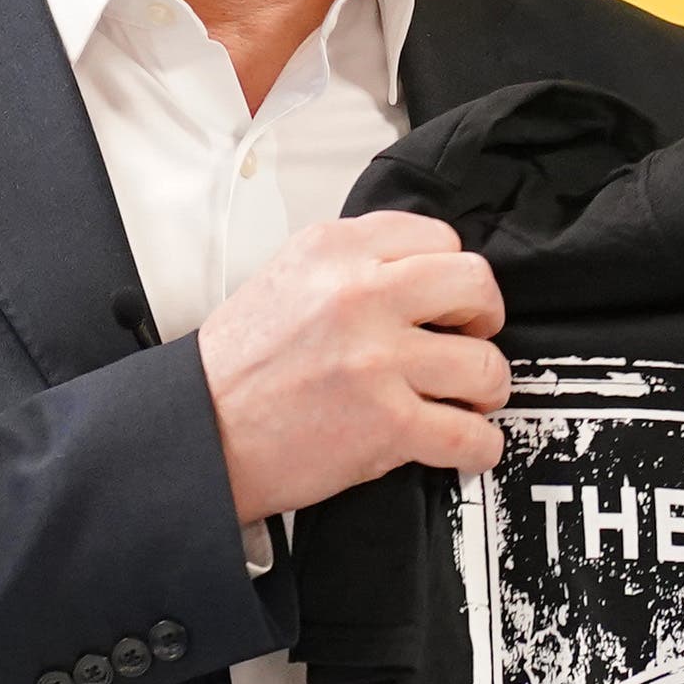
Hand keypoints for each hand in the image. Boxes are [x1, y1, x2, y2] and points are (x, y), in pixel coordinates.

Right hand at [197, 213, 510, 522]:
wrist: (198, 432)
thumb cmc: (236, 367)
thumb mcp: (286, 277)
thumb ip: (352, 264)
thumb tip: (419, 274)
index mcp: (335, 250)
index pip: (438, 238)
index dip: (452, 273)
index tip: (448, 299)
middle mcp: (359, 295)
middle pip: (475, 285)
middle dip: (484, 316)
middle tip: (471, 337)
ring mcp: (377, 360)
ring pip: (484, 364)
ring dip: (485, 388)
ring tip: (467, 398)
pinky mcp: (387, 423)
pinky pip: (470, 434)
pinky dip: (480, 446)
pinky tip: (469, 445)